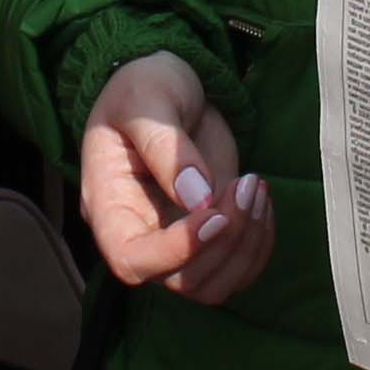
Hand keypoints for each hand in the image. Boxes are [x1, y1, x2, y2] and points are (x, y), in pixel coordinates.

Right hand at [77, 50, 275, 305]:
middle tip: (248, 185)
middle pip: (181, 279)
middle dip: (225, 240)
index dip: (176, 251)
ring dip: (247, 246)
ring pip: (213, 283)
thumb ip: (166, 145)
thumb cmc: (145, 85)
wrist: (170, 86)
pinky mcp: (209, 235)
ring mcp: (176, 239)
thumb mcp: (148, 98)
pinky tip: (262, 201)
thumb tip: (198, 197)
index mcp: (108, 204)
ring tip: (256, 189)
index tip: (215, 214)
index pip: (131, 259)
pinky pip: (237, 269)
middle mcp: (139, 233)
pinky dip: (259, 245)